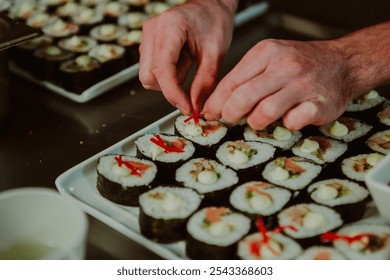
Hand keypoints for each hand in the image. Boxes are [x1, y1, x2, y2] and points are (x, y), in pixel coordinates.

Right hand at [139, 0, 236, 114]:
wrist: (211, 6)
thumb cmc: (214, 21)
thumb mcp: (215, 55)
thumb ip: (204, 83)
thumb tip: (194, 107)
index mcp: (169, 28)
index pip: (162, 70)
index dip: (173, 94)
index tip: (186, 107)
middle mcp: (152, 30)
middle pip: (149, 76)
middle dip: (170, 88)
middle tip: (191, 80)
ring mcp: (148, 36)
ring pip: (148, 75)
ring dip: (168, 80)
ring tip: (188, 63)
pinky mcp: (149, 43)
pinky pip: (151, 69)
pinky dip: (167, 74)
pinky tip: (182, 61)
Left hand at [203, 38, 357, 130]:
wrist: (343, 63)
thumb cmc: (301, 64)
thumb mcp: (270, 59)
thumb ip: (246, 78)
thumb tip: (218, 103)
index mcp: (268, 53)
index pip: (232, 81)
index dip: (216, 101)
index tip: (210, 113)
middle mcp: (285, 66)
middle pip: (243, 97)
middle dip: (230, 114)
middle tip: (230, 119)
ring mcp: (304, 85)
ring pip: (264, 112)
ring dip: (256, 121)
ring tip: (258, 120)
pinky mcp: (320, 104)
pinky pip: (293, 122)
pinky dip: (286, 125)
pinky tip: (287, 120)